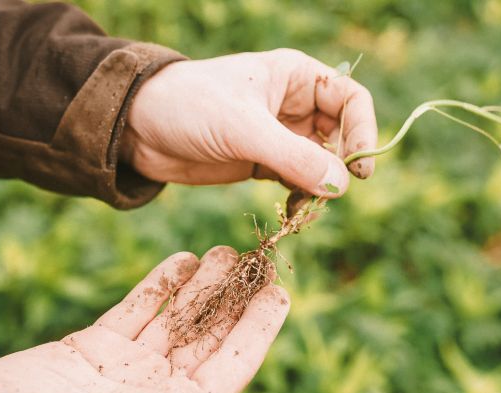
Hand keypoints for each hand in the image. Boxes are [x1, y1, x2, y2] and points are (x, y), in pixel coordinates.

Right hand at [0, 247, 292, 392]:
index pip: (233, 364)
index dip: (259, 327)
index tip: (281, 290)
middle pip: (207, 334)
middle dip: (233, 297)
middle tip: (256, 256)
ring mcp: (124, 368)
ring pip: (174, 317)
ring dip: (201, 285)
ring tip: (225, 251)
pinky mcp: (89, 349)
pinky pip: (135, 310)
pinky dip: (159, 285)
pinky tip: (182, 259)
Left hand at [123, 48, 377, 196]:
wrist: (136, 128)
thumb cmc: (187, 107)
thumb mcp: (242, 128)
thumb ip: (293, 156)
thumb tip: (341, 186)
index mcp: (295, 77)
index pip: (351, 100)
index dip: (363, 131)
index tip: (360, 170)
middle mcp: (293, 104)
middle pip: (342, 135)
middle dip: (341, 165)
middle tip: (330, 193)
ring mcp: (278, 135)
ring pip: (320, 163)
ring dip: (320, 185)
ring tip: (305, 204)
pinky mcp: (261, 162)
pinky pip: (296, 180)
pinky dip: (300, 195)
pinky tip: (291, 207)